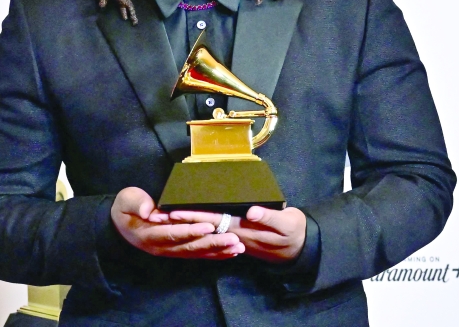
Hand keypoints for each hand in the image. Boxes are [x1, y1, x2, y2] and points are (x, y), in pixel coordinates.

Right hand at [110, 187, 244, 259]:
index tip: (209, 227)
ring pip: (197, 253)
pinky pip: (198, 254)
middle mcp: (162, 247)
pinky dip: (215, 254)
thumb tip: (148, 210)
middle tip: (233, 239)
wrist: (121, 224)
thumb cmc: (126, 208)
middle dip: (213, 243)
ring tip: (238, 247)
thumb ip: (136, 203)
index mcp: (150, 234)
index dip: (191, 231)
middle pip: (190, 246)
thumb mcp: (126, 200)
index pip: (173, 233)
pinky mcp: (178, 251)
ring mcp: (171, 251)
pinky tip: (231, 252)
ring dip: (218, 251)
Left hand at [169, 206, 305, 263]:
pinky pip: (213, 236)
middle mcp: (234, 235)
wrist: (301, 247)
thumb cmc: (294, 231)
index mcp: (243, 229)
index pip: (212, 221)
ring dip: (186, 227)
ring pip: (205, 232)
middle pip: (203, 227)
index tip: (174, 212)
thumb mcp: (286, 223)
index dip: (193, 216)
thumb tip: (251, 211)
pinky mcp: (236, 239)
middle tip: (157, 215)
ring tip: (166, 219)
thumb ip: (269, 217)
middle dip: (181, 222)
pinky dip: (200, 231)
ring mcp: (234, 238)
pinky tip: (188, 228)